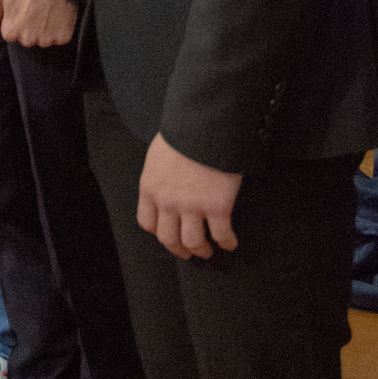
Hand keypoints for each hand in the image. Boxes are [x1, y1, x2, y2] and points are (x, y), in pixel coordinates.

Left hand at [0, 0, 77, 47]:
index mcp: (10, 32)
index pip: (11, 34)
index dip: (16, 20)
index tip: (22, 8)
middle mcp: (27, 40)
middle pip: (27, 39)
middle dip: (30, 27)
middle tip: (35, 8)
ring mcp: (46, 40)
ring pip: (43, 40)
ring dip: (45, 30)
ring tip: (47, 10)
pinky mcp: (63, 38)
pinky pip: (59, 39)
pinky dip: (60, 30)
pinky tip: (58, 15)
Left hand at [136, 133, 241, 259]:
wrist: (205, 125)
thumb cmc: (181, 134)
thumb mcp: (158, 155)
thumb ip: (159, 176)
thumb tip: (166, 185)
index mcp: (150, 187)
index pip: (147, 222)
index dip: (159, 232)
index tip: (168, 234)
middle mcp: (168, 202)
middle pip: (169, 238)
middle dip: (179, 249)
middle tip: (188, 253)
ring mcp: (193, 206)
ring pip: (194, 242)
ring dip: (201, 250)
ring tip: (208, 250)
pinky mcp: (218, 207)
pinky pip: (222, 235)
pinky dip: (227, 243)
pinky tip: (230, 243)